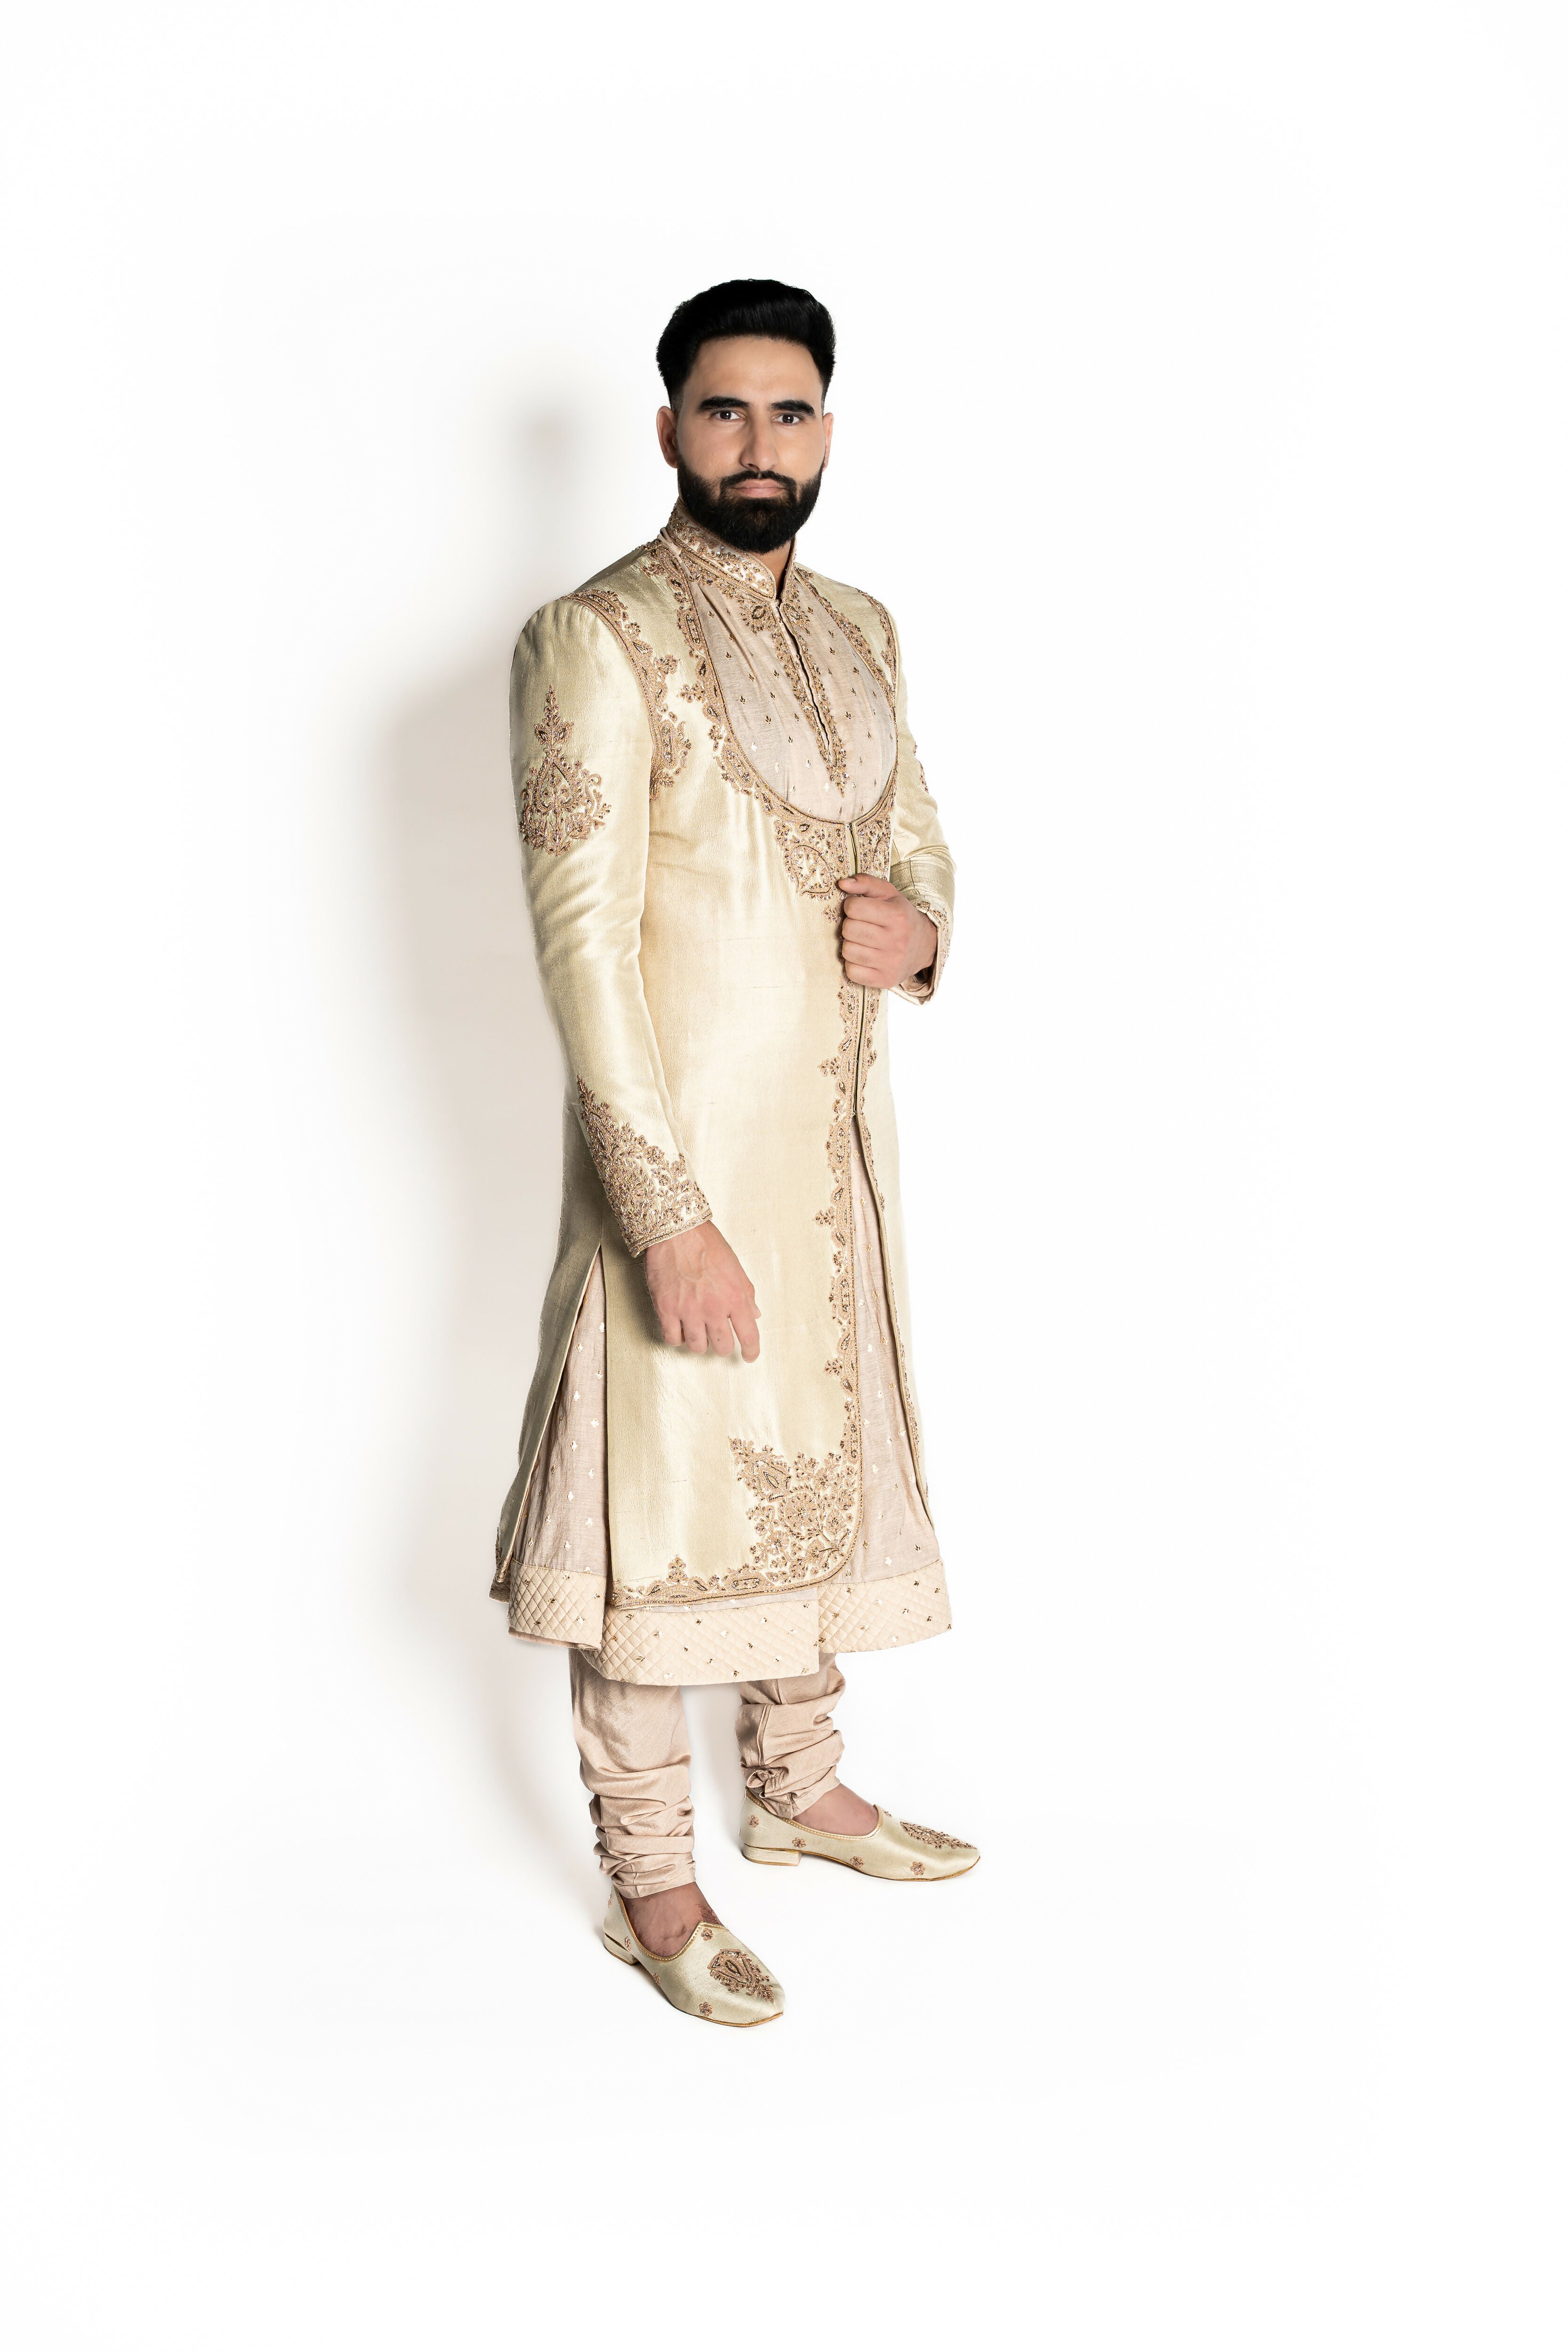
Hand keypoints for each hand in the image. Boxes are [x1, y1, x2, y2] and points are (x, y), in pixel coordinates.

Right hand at [643, 1221, 760, 1358]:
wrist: (676, 1231)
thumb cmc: (706, 1243)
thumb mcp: (735, 1266)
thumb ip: (747, 1293)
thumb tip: (755, 1314)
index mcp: (735, 1297)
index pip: (749, 1336)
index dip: (751, 1351)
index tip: (750, 1356)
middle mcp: (714, 1308)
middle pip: (723, 1346)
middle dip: (724, 1345)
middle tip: (719, 1337)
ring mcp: (689, 1311)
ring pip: (697, 1347)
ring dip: (700, 1342)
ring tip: (698, 1329)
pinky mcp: (666, 1309)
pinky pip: (673, 1339)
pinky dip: (678, 1337)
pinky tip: (680, 1327)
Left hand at [837, 873, 937, 988]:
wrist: (924, 946)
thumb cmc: (901, 916)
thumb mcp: (888, 894)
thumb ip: (865, 883)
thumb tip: (842, 883)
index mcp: (898, 916)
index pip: (854, 908)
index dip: (851, 906)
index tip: (860, 909)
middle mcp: (896, 941)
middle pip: (849, 930)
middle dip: (850, 925)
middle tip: (861, 926)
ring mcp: (891, 963)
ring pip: (847, 951)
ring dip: (850, 945)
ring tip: (863, 941)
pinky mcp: (885, 980)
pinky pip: (851, 972)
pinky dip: (853, 964)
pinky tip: (864, 957)